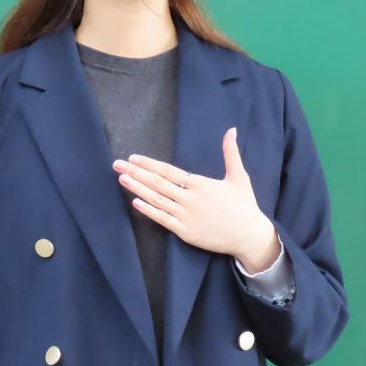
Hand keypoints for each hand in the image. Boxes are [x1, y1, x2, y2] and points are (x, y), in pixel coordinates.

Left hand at [111, 127, 280, 273]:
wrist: (249, 235)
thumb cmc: (244, 206)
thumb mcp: (239, 176)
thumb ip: (231, 153)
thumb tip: (231, 130)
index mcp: (200, 183)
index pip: (168, 171)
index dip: (149, 164)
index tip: (133, 158)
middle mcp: (190, 198)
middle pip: (157, 183)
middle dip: (136, 173)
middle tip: (117, 165)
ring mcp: (186, 216)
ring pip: (156, 200)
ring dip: (137, 189)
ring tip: (121, 179)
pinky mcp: (185, 232)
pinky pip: (162, 219)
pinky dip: (148, 211)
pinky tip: (135, 203)